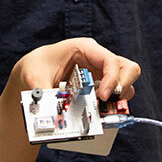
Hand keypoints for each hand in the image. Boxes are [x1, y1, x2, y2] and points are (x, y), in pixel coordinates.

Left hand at [11, 37, 139, 103]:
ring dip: (118, 101)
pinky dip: (110, 108)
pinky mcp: (101, 88)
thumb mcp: (33, 76)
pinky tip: (95, 114)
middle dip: (124, 87)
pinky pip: (115, 98)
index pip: (110, 60)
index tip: (102, 97)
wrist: (33, 74)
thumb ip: (41, 91)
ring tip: (99, 112)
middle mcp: (98, 59)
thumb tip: (50, 110)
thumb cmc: (36, 67)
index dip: (112, 79)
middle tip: (109, 104)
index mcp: (84, 48)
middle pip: (128, 69)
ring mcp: (102, 74)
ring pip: (126, 85)